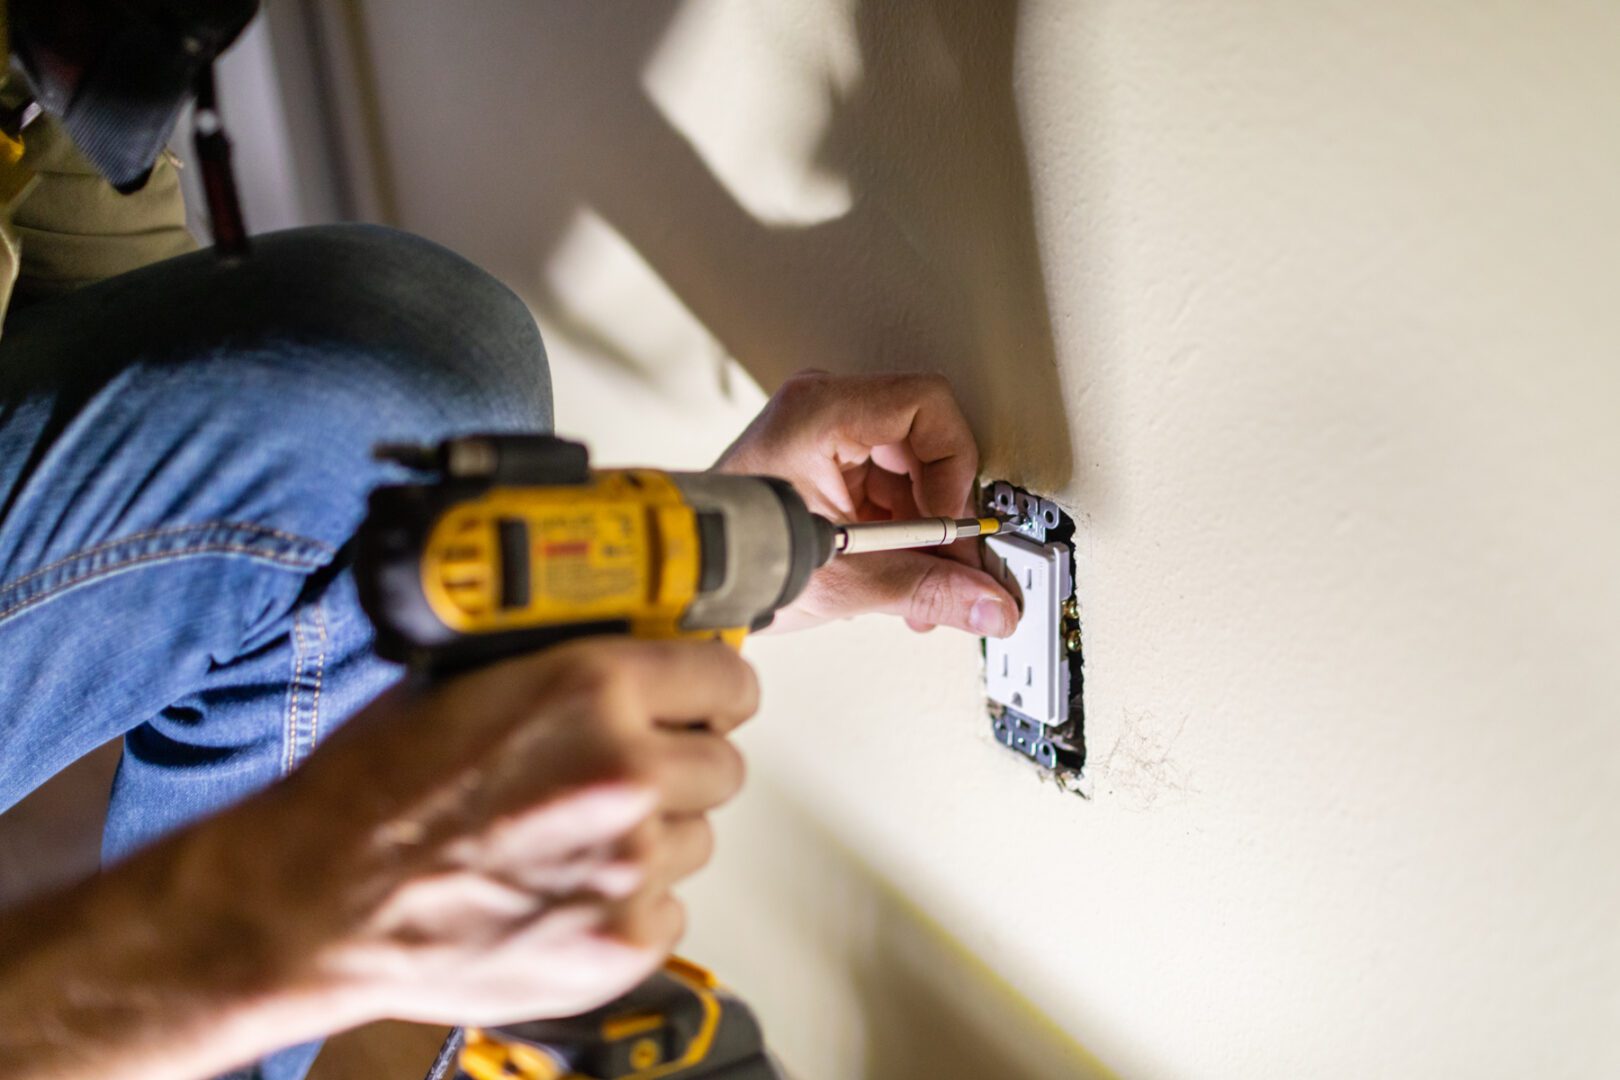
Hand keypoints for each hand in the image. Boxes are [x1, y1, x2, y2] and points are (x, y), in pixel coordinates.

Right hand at [204, 638, 757, 1027]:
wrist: (314, 902)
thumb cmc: (370, 791)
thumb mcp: (466, 677)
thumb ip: (566, 664)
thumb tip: (633, 651)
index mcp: (592, 688)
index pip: (727, 680)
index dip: (710, 694)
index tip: (700, 705)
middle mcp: (626, 773)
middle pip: (723, 765)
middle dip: (679, 767)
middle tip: (619, 777)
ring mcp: (629, 865)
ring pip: (697, 840)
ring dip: (654, 836)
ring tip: (569, 839)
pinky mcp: (620, 942)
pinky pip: (668, 909)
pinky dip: (628, 904)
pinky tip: (562, 891)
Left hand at [715, 371, 1017, 636]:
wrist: (692, 579)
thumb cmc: (738, 556)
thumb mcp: (843, 578)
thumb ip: (924, 588)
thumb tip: (987, 603)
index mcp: (822, 412)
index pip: (928, 405)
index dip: (955, 465)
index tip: (952, 521)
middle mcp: (826, 411)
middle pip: (927, 444)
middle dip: (944, 514)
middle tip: (956, 564)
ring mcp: (828, 438)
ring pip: (915, 474)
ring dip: (928, 534)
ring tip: (926, 585)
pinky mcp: (830, 467)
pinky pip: (892, 492)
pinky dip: (906, 536)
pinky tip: (905, 580)